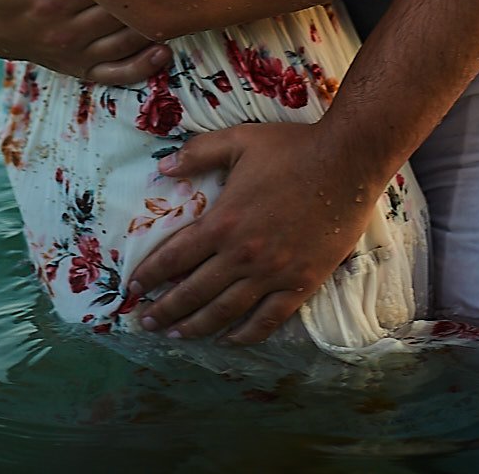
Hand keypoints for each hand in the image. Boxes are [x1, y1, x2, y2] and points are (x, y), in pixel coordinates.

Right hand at [0, 0, 172, 84]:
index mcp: (48, 1)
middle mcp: (65, 31)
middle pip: (119, 9)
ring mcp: (76, 53)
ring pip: (125, 41)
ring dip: (152, 25)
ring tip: (178, 3)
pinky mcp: (81, 70)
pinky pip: (116, 74)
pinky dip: (143, 66)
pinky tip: (164, 50)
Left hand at [130, 119, 371, 343]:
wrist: (346, 163)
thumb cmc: (292, 148)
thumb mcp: (239, 140)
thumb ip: (198, 153)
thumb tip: (162, 167)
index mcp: (223, 222)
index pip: (175, 257)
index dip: (150, 274)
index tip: (132, 288)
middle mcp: (243, 255)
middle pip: (194, 292)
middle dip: (165, 309)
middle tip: (145, 322)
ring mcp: (272, 274)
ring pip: (225, 312)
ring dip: (196, 327)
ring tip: (175, 335)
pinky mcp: (301, 283)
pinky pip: (268, 319)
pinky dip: (245, 334)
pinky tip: (229, 339)